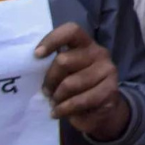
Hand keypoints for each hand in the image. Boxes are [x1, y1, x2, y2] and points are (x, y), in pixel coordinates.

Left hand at [36, 23, 130, 141]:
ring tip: (55, 104)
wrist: (103, 108)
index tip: (37, 55)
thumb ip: (56, 67)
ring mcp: (107, 71)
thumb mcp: (66, 73)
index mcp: (86, 44)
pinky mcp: (110, 90)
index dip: (52, 39)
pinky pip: (79, 101)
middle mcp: (99, 53)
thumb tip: (35, 68)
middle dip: (50, 80)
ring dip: (57, 98)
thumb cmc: (78, 87)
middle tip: (47, 92)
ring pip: (70, 83)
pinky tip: (60, 112)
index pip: (71, 31)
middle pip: (63, 60)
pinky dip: (64, 109)